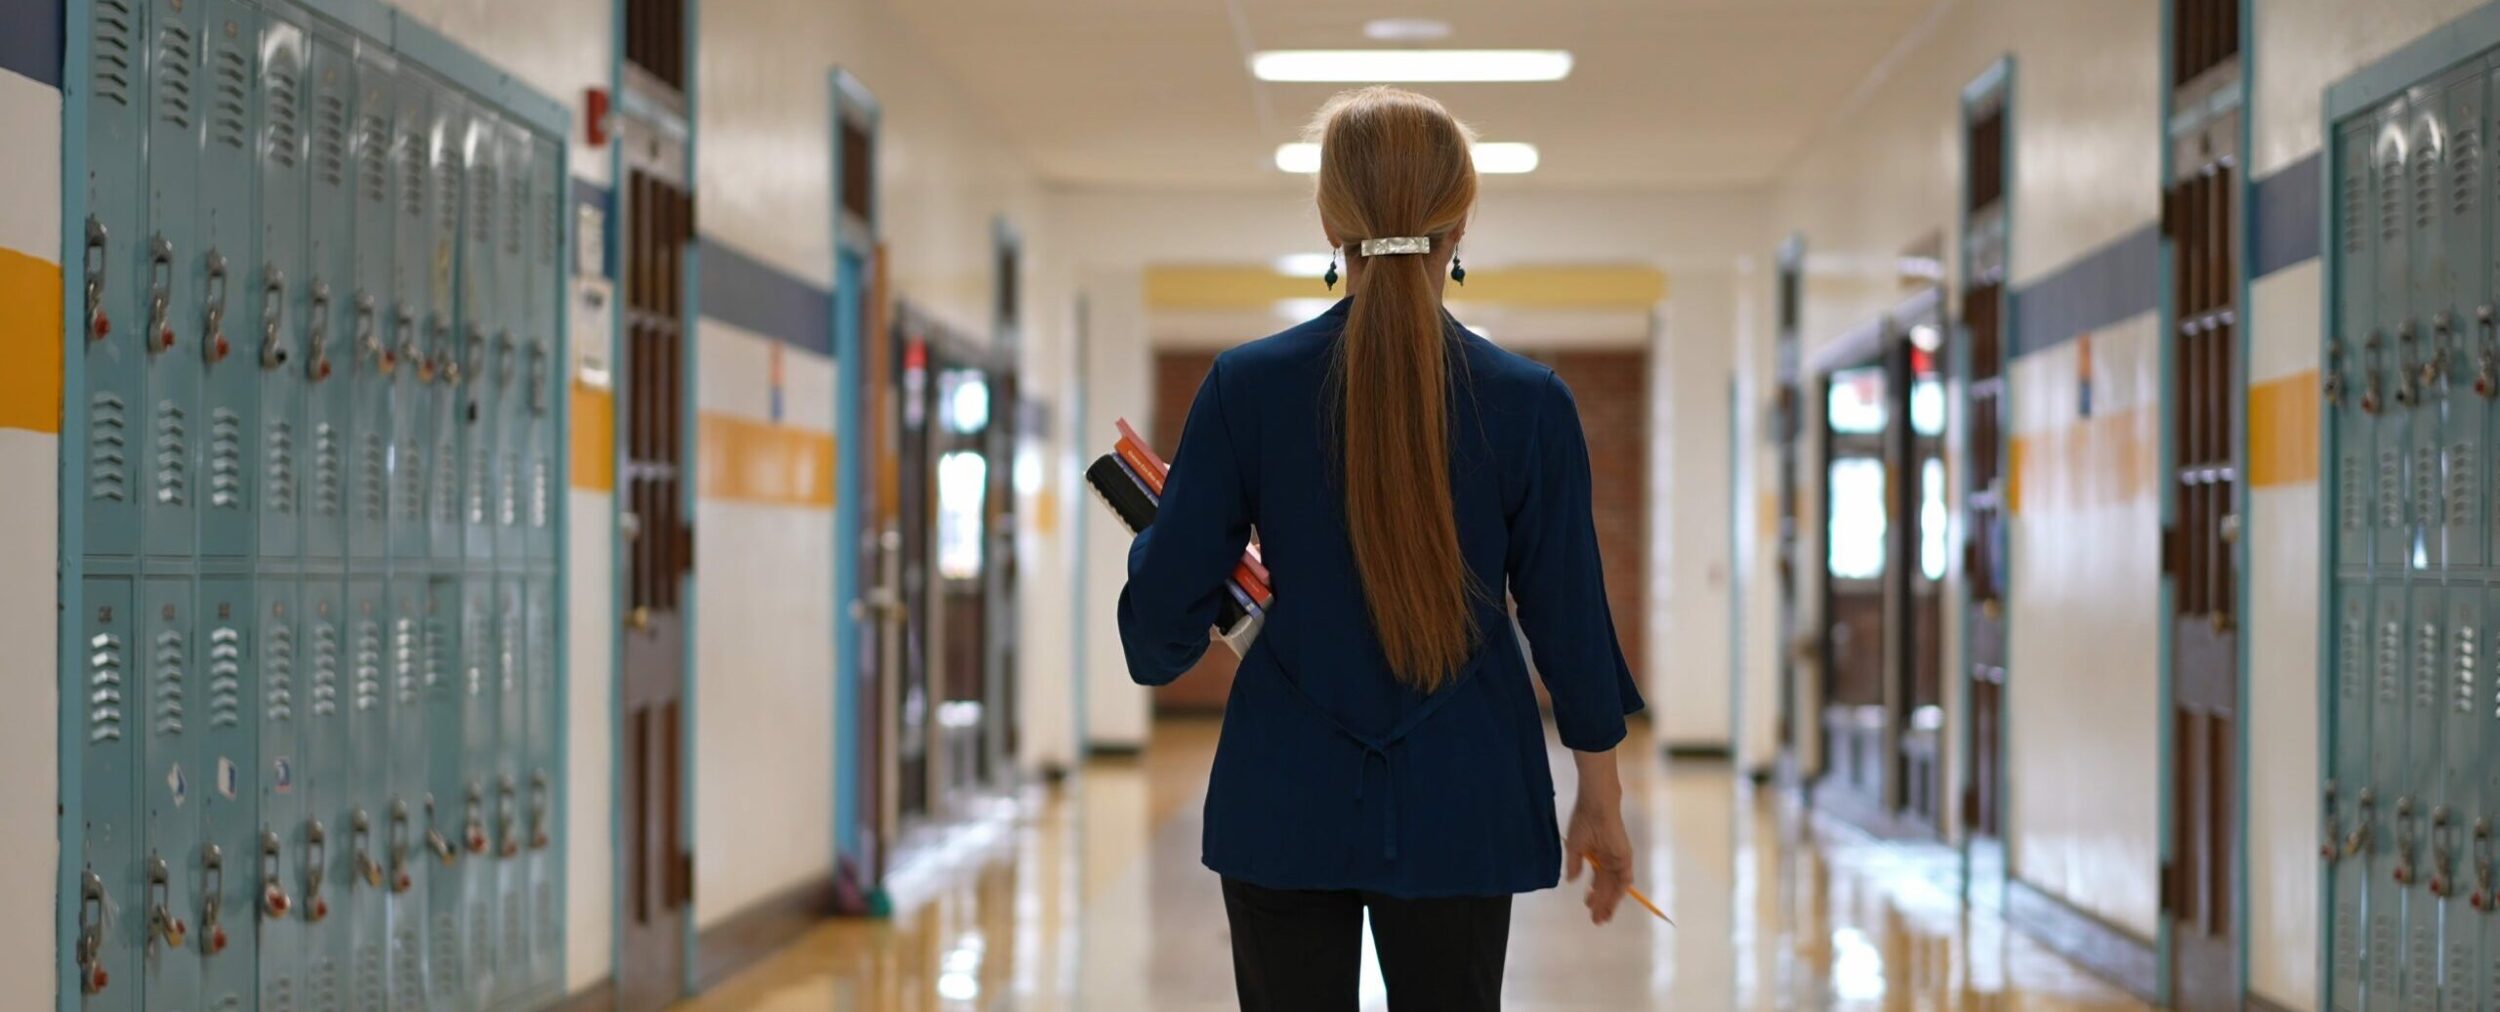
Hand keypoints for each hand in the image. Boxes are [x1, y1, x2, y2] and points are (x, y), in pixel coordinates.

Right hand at [1563, 789, 1633, 924]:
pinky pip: (1624, 879)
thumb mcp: (1575, 845)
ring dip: (1610, 902)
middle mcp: (1609, 861)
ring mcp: (1618, 860)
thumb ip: (1574, 864)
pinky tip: (1611, 903)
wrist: (1596, 806)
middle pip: (1607, 888)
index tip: (1587, 907)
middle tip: (1595, 920)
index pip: (1598, 882)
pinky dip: (1619, 892)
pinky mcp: (1625, 857)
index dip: (1594, 896)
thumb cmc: (1584, 820)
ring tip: (1602, 917)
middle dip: (1601, 904)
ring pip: (1615, 887)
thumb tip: (1570, 880)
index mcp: (1597, 857)